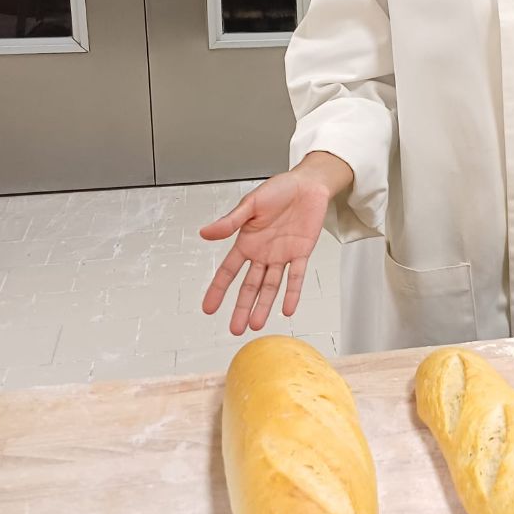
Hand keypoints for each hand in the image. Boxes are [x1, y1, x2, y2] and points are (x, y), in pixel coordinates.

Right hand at [200, 169, 331, 333]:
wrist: (308, 183)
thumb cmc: (279, 189)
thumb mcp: (251, 203)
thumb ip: (230, 221)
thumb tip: (205, 233)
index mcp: (247, 241)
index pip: (228, 270)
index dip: (218, 289)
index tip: (208, 308)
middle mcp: (263, 253)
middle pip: (250, 286)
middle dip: (242, 307)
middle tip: (235, 329)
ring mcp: (282, 255)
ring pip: (271, 286)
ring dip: (264, 305)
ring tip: (256, 324)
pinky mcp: (302, 252)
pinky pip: (296, 276)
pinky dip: (292, 292)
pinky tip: (287, 308)